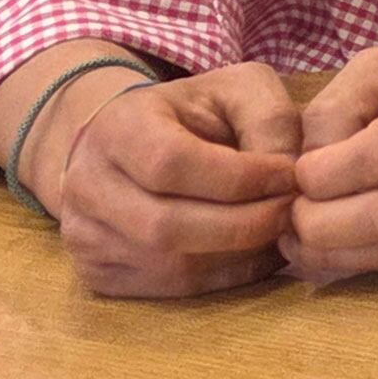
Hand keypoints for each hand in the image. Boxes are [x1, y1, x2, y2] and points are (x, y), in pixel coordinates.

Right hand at [47, 61, 300, 300]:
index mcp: (117, 129)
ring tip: (281, 231)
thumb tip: (290, 177)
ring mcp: (85, 236)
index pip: (171, 164)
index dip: (239, 177)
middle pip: (166, 227)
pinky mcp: (98, 273)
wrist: (126, 143)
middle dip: (244, 225)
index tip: (289, 175)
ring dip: (239, 255)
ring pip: (170, 266)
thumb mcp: (238, 89)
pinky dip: (225, 276)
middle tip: (292, 212)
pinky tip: (258, 253)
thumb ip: (269, 120)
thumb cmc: (193, 112)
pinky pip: (168, 289)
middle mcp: (86, 186)